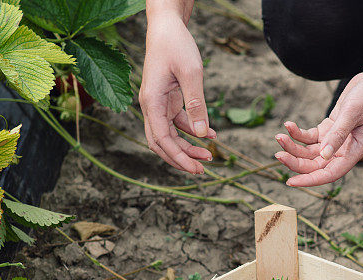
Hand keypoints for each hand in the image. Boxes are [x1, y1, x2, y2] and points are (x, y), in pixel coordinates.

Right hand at [140, 12, 215, 173]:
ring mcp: (158, 104)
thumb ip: (196, 104)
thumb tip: (202, 134)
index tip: (196, 168)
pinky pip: (178, 123)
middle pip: (161, 143)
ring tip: (210, 156)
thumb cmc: (176, 45)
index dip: (178, 157)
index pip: (162, 139)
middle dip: (181, 158)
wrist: (167, 26)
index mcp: (151, 101)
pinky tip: (211, 135)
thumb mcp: (191, 73)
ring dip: (187, 147)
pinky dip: (192, 131)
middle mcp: (151, 106)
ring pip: (170, 135)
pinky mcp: (167, 100)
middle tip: (203, 170)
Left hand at [274, 68, 362, 185]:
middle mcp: (345, 149)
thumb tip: (324, 156)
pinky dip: (298, 133)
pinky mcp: (331, 127)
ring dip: (293, 147)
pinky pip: (310, 137)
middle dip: (296, 161)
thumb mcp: (353, 113)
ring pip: (310, 152)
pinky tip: (288, 125)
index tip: (291, 182)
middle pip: (316, 164)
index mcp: (355, 151)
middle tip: (278, 155)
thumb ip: (338, 134)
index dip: (310, 180)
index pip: (330, 173)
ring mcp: (336, 139)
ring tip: (279, 136)